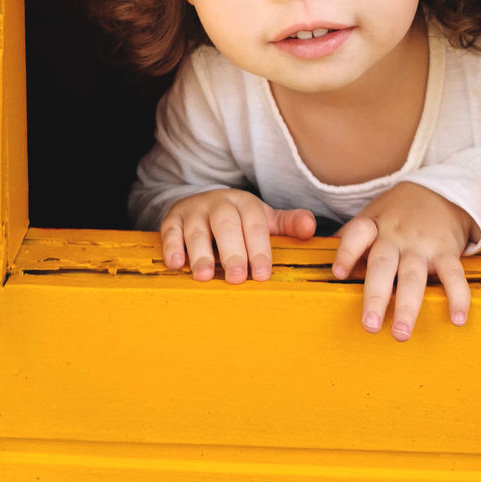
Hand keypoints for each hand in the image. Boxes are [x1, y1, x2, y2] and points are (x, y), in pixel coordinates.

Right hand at [160, 188, 316, 283]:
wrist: (200, 203)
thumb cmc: (237, 219)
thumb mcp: (263, 219)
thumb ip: (287, 224)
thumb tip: (310, 228)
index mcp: (245, 204)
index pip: (255, 225)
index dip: (260, 249)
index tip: (262, 274)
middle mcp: (219, 204)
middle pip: (226, 225)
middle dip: (232, 251)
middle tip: (237, 278)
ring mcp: (194, 211)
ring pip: (197, 230)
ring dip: (201, 253)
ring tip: (205, 276)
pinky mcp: (172, 220)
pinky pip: (170, 231)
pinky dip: (172, 247)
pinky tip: (176, 264)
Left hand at [331, 182, 477, 340]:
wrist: (438, 191)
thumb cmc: (395, 214)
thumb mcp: (370, 217)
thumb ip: (349, 240)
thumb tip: (315, 259)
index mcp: (373, 225)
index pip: (356, 234)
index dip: (346, 252)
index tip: (338, 274)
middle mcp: (395, 235)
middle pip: (383, 264)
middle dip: (376, 295)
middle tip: (369, 325)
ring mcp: (421, 243)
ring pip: (414, 275)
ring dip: (408, 306)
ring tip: (402, 334)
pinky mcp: (447, 250)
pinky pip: (453, 274)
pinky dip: (457, 296)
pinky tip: (456, 319)